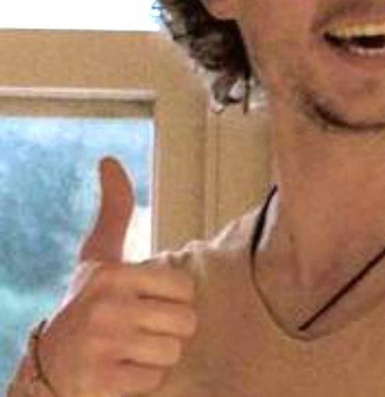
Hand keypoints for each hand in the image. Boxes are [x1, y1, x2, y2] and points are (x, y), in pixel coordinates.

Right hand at [37, 157, 196, 396]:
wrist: (50, 363)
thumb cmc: (87, 301)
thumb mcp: (99, 253)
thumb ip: (114, 209)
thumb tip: (109, 160)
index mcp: (114, 274)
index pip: (185, 288)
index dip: (173, 299)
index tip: (147, 301)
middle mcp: (106, 309)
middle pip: (185, 321)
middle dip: (169, 328)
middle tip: (141, 328)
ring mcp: (101, 349)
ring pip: (173, 352)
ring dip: (158, 355)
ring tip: (132, 348)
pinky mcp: (100, 385)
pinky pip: (155, 380)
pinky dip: (144, 379)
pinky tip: (121, 370)